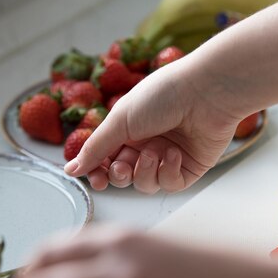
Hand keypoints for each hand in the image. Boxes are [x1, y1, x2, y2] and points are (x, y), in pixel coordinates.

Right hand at [64, 59, 245, 193]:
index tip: (94, 178)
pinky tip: (175, 154)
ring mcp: (168, 157)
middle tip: (122, 166)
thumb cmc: (164, 95)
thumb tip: (71, 169)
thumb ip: (95, 148)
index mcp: (128, 129)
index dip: (98, 172)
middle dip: (120, 175)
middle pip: (123, 176)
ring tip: (154, 152)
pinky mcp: (189, 167)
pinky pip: (169, 185)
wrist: (207, 92)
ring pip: (145, 184)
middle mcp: (147, 143)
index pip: (106, 159)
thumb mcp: (120, 120)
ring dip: (145, 171)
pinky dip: (168, 172)